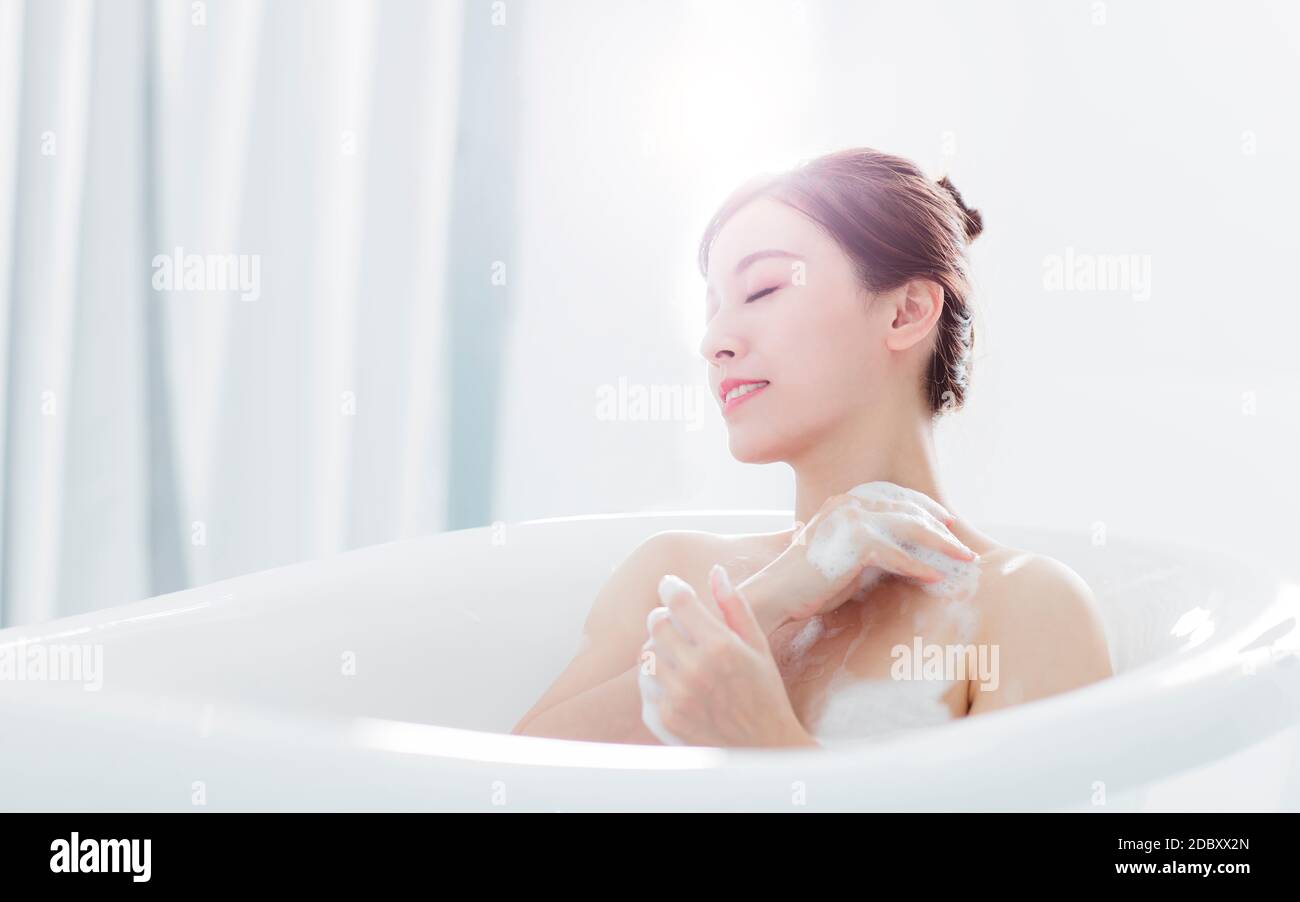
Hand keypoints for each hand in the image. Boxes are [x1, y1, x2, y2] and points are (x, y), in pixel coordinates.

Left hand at [637, 565, 813, 747]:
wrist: (763, 751)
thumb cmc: (765, 695)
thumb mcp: (759, 647)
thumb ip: (735, 607)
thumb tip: (716, 571)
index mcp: (721, 647)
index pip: (679, 601)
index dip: (671, 587)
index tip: (670, 584)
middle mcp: (695, 670)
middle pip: (657, 623)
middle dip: (664, 616)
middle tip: (676, 622)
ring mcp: (675, 696)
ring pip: (646, 652)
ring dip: (659, 648)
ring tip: (680, 657)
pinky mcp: (662, 718)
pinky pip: (644, 684)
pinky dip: (656, 679)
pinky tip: (678, 684)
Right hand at [742, 482, 976, 629]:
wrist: (777, 593)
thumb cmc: (808, 582)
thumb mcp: (843, 555)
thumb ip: (870, 547)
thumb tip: (906, 554)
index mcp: (844, 501)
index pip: (893, 496)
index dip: (923, 506)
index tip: (946, 520)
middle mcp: (849, 504)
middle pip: (907, 509)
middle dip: (939, 525)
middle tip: (962, 541)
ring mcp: (852, 520)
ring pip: (909, 528)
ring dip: (941, 544)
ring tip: (962, 557)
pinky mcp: (856, 543)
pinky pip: (898, 555)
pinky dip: (919, 567)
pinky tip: (935, 577)